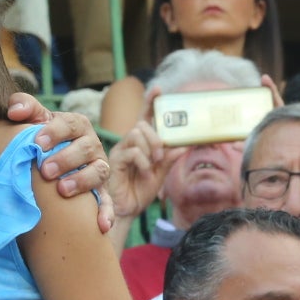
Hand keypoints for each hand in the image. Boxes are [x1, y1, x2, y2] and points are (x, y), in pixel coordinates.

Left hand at [9, 96, 114, 220]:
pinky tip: (101, 225)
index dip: (55, 132)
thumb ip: (25, 109)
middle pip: (87, 148)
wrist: (51, 166)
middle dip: (66, 159)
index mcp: (77, 126)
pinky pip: (108, 202)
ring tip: (62, 190)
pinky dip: (106, 212)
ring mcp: (98, 169)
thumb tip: (14, 111)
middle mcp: (92, 146)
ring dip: (83, 181)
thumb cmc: (42, 140)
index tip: (37, 142)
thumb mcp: (35, 122)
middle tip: (45, 171)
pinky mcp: (102, 192)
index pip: (71, 124)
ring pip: (99, 172)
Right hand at [107, 92, 168, 222]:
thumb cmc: (140, 190)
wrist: (126, 210)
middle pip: (142, 124)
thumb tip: (184, 145)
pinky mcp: (115, 160)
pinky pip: (132, 151)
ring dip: (150, 149)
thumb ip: (170, 159)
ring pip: (136, 134)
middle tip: (161, 156)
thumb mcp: (160, 174)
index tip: (159, 88)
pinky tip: (143, 173)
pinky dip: (143, 162)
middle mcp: (130, 143)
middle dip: (156, 137)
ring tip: (152, 165)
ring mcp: (121, 150)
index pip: (146, 117)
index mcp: (142, 143)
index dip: (150, 102)